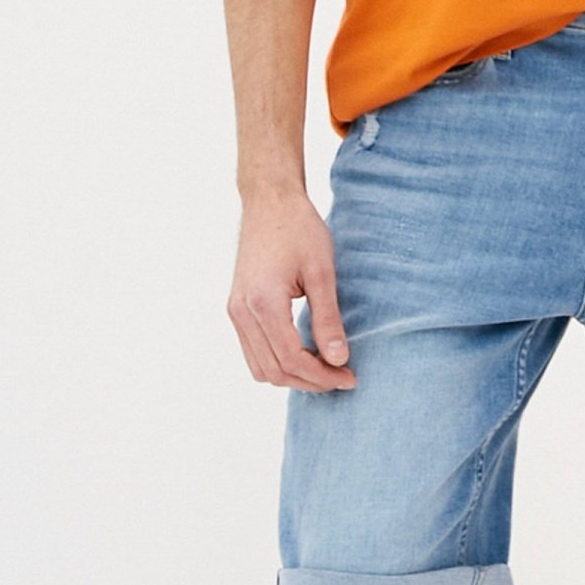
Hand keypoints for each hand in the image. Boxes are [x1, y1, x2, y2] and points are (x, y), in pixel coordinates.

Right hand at [228, 187, 356, 389]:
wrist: (269, 202)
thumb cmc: (299, 229)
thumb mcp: (322, 272)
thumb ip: (328, 319)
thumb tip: (339, 360)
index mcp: (263, 303)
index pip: (292, 359)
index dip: (322, 375)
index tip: (350, 377)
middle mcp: (241, 312)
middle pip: (274, 370)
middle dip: (310, 381)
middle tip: (343, 378)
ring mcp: (235, 311)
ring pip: (260, 368)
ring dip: (292, 376)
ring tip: (325, 371)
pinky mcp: (236, 308)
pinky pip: (253, 352)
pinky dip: (277, 362)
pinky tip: (304, 356)